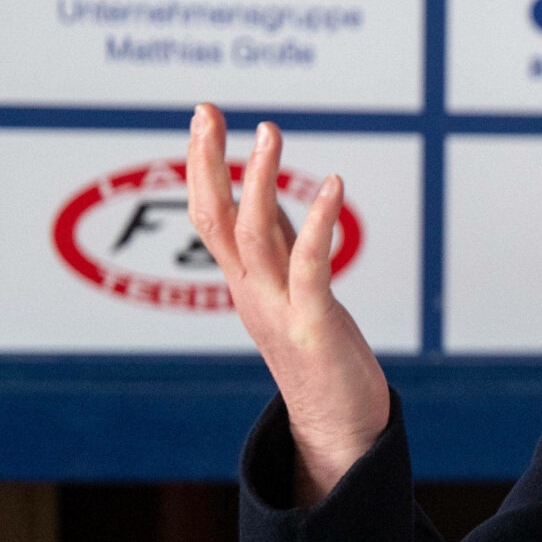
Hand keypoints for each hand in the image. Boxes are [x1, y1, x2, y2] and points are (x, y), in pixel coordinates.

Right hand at [183, 104, 389, 504]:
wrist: (338, 432)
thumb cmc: (322, 362)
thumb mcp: (297, 293)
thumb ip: (284, 248)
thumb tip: (274, 200)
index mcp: (245, 285)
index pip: (210, 216)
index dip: (203, 167)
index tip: (203, 118)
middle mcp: (252, 292)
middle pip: (215, 218)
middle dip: (208, 161)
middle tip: (206, 110)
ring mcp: (278, 308)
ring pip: (253, 235)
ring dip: (257, 180)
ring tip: (267, 132)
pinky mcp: (313, 324)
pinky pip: (309, 265)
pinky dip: (317, 222)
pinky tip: (332, 185)